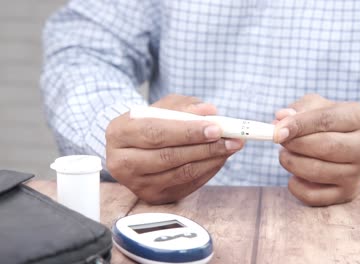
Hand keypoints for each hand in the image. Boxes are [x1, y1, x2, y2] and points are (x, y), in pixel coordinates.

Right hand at [106, 94, 243, 203]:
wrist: (134, 146)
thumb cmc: (151, 121)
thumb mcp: (165, 106)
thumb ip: (185, 106)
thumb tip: (209, 111)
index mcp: (119, 132)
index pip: (156, 133)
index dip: (188, 132)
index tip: (216, 128)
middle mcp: (121, 162)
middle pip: (168, 156)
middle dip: (205, 148)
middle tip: (231, 139)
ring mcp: (136, 184)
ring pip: (180, 174)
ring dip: (211, 160)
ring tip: (230, 147)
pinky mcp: (152, 196)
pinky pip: (186, 185)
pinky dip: (207, 171)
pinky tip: (218, 159)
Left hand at [273, 94, 359, 205]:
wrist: (354, 149)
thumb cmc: (331, 124)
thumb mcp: (318, 107)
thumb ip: (299, 110)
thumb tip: (280, 119)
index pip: (325, 120)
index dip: (298, 125)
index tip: (277, 131)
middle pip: (324, 147)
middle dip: (294, 144)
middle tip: (280, 141)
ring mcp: (358, 174)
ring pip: (316, 172)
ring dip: (291, 163)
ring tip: (286, 154)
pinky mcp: (347, 194)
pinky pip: (312, 196)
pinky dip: (295, 186)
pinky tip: (295, 175)